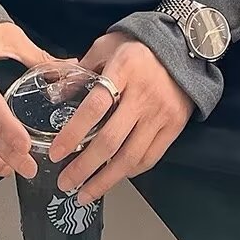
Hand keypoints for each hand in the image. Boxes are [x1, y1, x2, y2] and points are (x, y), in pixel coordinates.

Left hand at [47, 30, 194, 205]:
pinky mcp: (174, 126)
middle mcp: (142, 95)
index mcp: (123, 70)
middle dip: (84, 167)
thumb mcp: (107, 46)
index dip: (73, 132)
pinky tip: (113, 177)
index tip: (56, 152)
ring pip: (130, 157)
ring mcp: (160, 113)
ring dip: (105, 180)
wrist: (183, 47)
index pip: (94, 107)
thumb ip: (82, 69)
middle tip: (65, 183)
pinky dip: (129, 172)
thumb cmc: (139, 46)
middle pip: (111, 140)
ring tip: (85, 193)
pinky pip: (149, 158)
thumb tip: (56, 94)